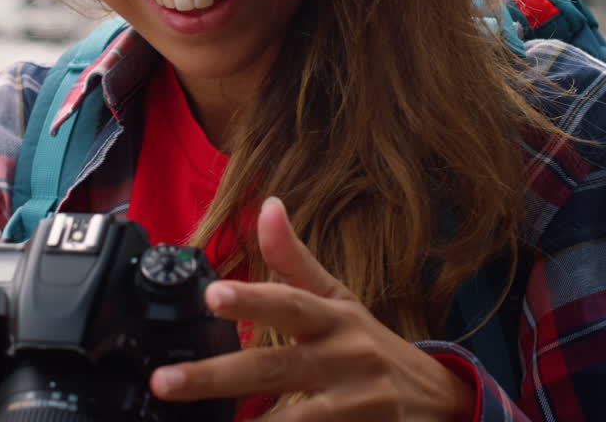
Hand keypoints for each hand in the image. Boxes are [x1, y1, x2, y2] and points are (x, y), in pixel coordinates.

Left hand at [150, 198, 475, 420]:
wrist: (441, 404)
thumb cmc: (371, 347)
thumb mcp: (339, 300)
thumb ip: (295, 261)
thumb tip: (268, 205)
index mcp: (334, 320)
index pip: (289, 303)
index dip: (251, 300)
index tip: (211, 295)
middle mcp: (346, 361)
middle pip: (274, 368)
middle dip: (216, 377)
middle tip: (164, 383)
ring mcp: (358, 407)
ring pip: (296, 419)